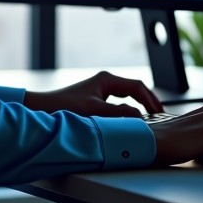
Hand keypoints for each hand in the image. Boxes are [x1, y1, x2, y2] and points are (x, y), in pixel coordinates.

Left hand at [24, 70, 162, 117]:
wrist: (42, 110)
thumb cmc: (63, 107)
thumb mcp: (94, 111)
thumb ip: (118, 114)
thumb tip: (138, 117)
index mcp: (106, 80)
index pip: (137, 87)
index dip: (150, 100)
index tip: (160, 112)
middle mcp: (104, 83)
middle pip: (134, 90)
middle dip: (148, 102)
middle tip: (161, 116)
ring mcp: (100, 91)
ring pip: (127, 98)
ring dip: (139, 107)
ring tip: (150, 119)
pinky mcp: (95, 101)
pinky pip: (118, 104)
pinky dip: (128, 112)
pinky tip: (131, 122)